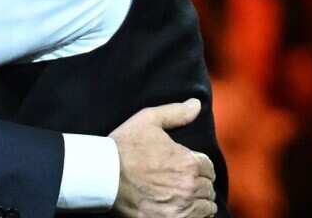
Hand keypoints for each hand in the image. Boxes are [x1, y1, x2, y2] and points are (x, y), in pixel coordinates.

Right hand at [110, 99, 216, 217]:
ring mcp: (182, 206)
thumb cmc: (124, 148)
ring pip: (206, 204)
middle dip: (197, 182)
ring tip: (183, 196)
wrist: (103, 177)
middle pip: (207, 186)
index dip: (197, 165)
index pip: (208, 167)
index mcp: (188, 161)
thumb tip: (196, 104)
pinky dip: (194, 214)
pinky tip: (181, 208)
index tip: (185, 167)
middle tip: (181, 181)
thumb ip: (176, 113)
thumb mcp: (147, 120)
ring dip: (198, 200)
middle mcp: (189, 185)